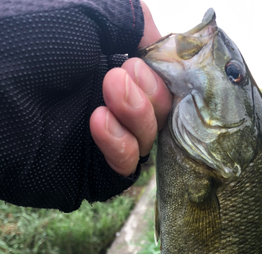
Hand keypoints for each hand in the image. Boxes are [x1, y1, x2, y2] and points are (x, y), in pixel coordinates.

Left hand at [90, 2, 171, 175]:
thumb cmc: (32, 40)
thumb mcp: (92, 14)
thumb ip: (134, 21)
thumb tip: (161, 43)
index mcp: (111, 66)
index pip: (161, 80)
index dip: (171, 74)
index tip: (167, 62)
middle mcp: (111, 104)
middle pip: (162, 111)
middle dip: (153, 92)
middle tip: (127, 73)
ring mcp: (103, 139)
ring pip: (149, 139)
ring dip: (139, 113)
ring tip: (112, 88)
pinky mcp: (91, 171)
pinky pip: (126, 168)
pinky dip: (121, 145)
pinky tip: (99, 122)